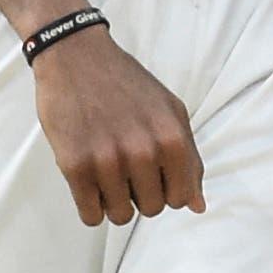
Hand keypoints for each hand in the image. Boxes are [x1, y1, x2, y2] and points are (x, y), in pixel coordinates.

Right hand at [31, 28, 203, 225]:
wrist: (77, 56)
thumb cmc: (125, 82)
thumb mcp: (169, 110)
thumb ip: (189, 158)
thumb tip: (197, 205)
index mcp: (171, 137)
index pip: (180, 198)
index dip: (167, 188)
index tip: (154, 173)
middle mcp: (142, 151)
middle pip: (151, 210)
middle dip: (141, 193)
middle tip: (127, 166)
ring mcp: (107, 160)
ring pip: (120, 216)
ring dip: (114, 200)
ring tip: (108, 171)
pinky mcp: (74, 165)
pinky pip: (90, 216)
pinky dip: (91, 205)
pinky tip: (91, 180)